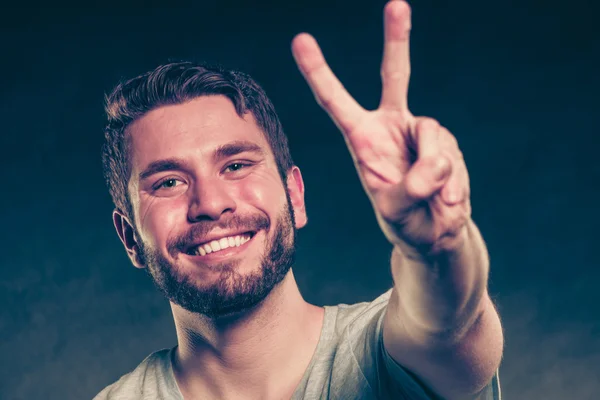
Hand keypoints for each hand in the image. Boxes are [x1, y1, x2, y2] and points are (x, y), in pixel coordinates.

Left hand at [292, 0, 472, 256]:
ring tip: (432, 201)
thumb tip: (435, 165)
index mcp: (362, 139)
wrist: (436, 233)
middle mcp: (391, 126)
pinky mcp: (447, 143)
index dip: (319, 72)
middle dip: (397, 41)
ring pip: (433, 137)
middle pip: (395, 77)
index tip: (301, 40)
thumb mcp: (398, 210)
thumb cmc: (406, 220)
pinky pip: (452, 155)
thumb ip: (412, 188)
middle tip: (396, 4)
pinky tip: (446, 200)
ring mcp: (422, 132)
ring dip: (435, 173)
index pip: (336, 102)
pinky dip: (453, 182)